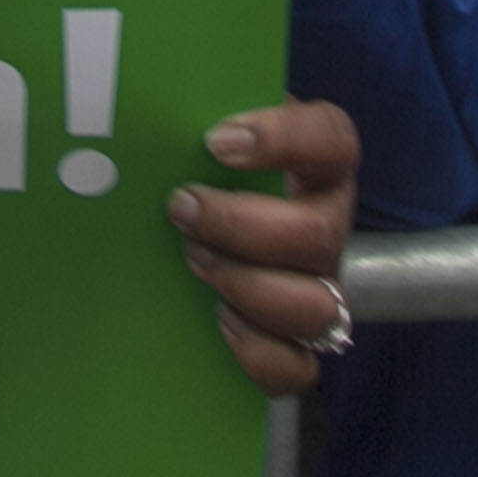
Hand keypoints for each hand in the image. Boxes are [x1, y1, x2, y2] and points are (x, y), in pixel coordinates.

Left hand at [172, 103, 360, 395]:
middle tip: (181, 208)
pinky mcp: (298, 343)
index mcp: (317, 162)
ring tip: (194, 262)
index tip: (216, 140)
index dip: (284, 139)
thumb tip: (146, 108)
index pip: (331, 140)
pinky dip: (258, 351)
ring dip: (247, 287)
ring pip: (316, 306)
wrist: (194, 219)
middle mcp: (327, 224)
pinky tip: (217, 321)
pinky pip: (298, 368)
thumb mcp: (203, 129)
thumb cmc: (201, 165)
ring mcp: (318, 287)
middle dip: (240, 226)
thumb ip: (192, 114)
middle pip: (319, 234)